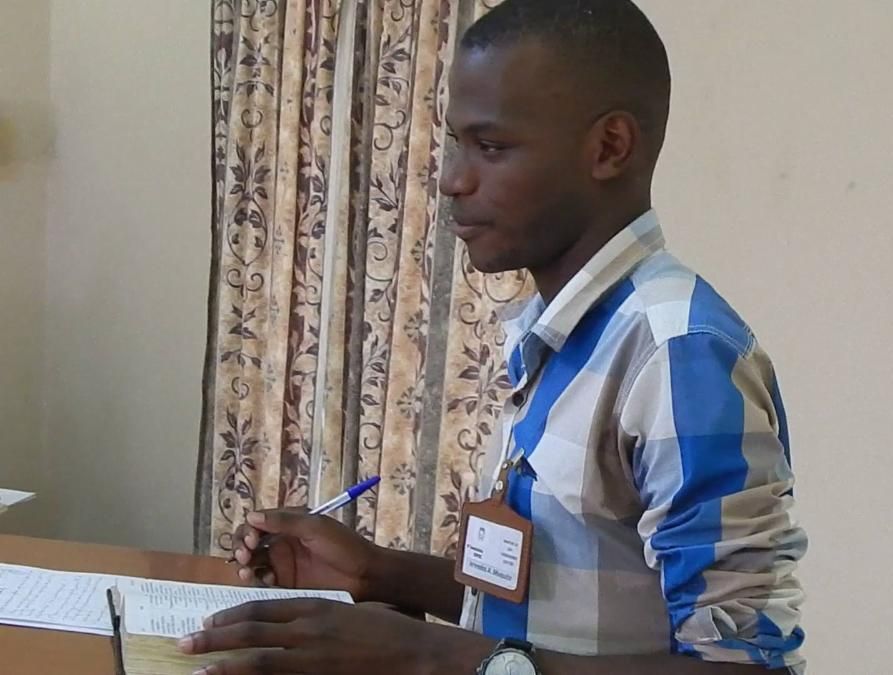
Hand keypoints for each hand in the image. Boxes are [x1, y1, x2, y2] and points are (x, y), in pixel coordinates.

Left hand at [178, 599, 492, 674]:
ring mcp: (312, 656)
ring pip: (257, 659)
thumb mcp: (348, 612)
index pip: (262, 608)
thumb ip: (317, 618)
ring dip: (223, 665)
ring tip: (196, 671)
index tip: (208, 620)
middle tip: (184, 644)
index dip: (231, 614)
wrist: (415, 650)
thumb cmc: (387, 628)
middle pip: (251, 631)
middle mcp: (308, 628)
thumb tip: (289, 627)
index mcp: (315, 606)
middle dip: (213, 638)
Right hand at [231, 510, 379, 599]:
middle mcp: (283, 541)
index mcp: (290, 522)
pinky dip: (256, 580)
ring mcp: (283, 563)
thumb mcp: (316, 527)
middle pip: (249, 541)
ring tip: (247, 571)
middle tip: (245, 556)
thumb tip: (252, 516)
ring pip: (252, 562)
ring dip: (244, 564)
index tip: (252, 540)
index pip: (258, 522)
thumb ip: (284, 521)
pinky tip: (262, 580)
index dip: (249, 529)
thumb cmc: (345, 546)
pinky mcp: (286, 583)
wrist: (365, 575)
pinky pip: (262, 581)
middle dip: (241, 547)